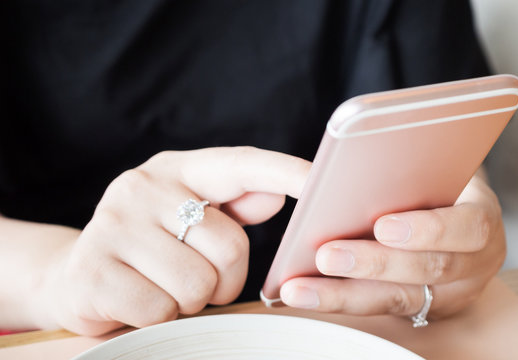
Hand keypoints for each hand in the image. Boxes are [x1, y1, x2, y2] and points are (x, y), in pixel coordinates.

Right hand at [41, 147, 308, 334]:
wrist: (78, 274)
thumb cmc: (151, 245)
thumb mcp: (190, 216)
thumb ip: (234, 205)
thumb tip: (274, 196)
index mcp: (177, 170)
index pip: (240, 164)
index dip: (283, 171)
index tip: (319, 180)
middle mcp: (144, 187)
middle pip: (230, 247)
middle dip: (224, 278)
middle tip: (198, 277)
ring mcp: (114, 226)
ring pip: (198, 285)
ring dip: (192, 300)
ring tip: (166, 287)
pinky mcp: (94, 270)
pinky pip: (161, 309)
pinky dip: (161, 317)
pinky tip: (141, 301)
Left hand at [280, 169, 505, 319]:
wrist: (454, 222)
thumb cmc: (436, 190)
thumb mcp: (434, 176)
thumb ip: (404, 175)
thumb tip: (339, 173)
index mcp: (480, 218)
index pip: (468, 228)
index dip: (428, 230)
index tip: (383, 226)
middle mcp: (473, 263)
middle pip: (427, 269)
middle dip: (373, 264)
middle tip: (326, 255)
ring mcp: (450, 292)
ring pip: (398, 298)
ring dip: (344, 293)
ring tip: (301, 288)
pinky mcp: (423, 309)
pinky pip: (380, 308)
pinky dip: (340, 301)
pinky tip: (306, 294)